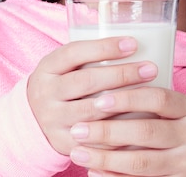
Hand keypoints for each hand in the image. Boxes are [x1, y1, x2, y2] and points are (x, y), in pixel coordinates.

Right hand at [27, 37, 159, 154]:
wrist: (33, 120)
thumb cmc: (62, 83)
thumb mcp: (63, 65)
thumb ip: (88, 55)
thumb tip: (134, 41)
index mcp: (47, 68)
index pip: (74, 53)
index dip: (103, 48)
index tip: (133, 43)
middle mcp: (46, 94)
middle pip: (86, 82)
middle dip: (121, 74)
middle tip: (150, 68)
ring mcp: (53, 121)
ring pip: (92, 112)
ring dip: (124, 102)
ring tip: (152, 94)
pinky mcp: (65, 144)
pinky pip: (95, 140)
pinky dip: (119, 132)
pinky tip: (140, 123)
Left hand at [68, 87, 185, 175]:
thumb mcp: (181, 109)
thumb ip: (153, 100)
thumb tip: (104, 87)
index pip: (158, 98)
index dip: (128, 98)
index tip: (99, 99)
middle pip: (146, 131)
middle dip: (107, 131)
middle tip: (78, 128)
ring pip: (142, 162)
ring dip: (105, 158)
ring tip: (78, 152)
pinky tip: (94, 172)